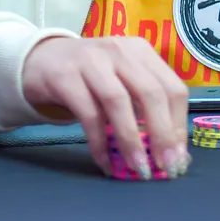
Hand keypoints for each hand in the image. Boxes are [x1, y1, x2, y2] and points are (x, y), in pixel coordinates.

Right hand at [21, 35, 189, 180]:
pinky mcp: (65, 76)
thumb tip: (172, 151)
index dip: (178, 125)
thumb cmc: (91, 77)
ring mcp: (91, 61)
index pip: (172, 88)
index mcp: (141, 51)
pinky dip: (99, 142)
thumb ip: (144, 108)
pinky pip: (88, 114)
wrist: (41, 61)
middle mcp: (120, 50)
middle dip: (162, 135)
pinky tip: (105, 162)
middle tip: (165, 168)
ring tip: (138, 169)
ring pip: (118, 102)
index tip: (178, 157)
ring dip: (131, 140)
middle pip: (151, 93)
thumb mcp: (122, 81)